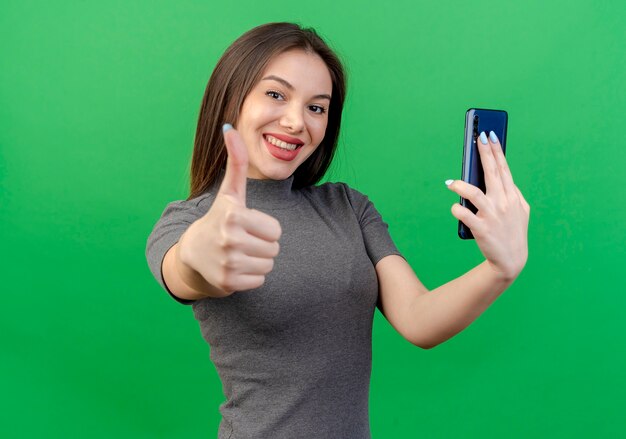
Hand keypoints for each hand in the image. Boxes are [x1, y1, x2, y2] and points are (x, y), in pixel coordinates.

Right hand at [177, 124, 281, 294]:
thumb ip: (236, 162)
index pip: (276, 230)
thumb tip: (230, 127)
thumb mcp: (229, 192)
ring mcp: (228, 263)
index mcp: (233, 216)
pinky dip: (251, 277)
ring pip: (268, 265)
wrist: (193, 254)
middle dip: (262, 245)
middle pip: (274, 248)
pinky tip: (235, 267)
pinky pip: (260, 281)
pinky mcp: (228, 283)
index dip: (265, 228)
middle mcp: (229, 240)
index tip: (246, 225)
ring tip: (238, 252)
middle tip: (242, 240)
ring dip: (258, 260)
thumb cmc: (219, 219)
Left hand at [447, 131, 529, 280]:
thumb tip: (500, 177)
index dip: (496, 151)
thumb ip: (513, 194)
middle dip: (485, 154)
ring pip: (475, 194)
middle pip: (492, 174)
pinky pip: (465, 215)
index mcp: (512, 197)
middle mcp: (504, 203)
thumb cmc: (513, 232)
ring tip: (451, 183)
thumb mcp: (521, 211)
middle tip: (477, 138)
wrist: (510, 261)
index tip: (489, 135)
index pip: (504, 169)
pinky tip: (453, 207)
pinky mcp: (482, 229)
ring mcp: (493, 216)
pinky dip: (457, 210)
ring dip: (461, 186)